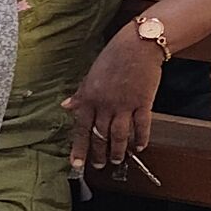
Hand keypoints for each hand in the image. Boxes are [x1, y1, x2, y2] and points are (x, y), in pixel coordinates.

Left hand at [65, 28, 164, 168]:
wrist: (138, 45)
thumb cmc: (114, 56)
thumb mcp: (91, 75)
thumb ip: (80, 93)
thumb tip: (67, 106)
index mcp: (89, 98)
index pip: (81, 129)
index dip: (79, 149)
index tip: (76, 164)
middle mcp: (105, 104)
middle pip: (100, 136)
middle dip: (99, 154)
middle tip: (99, 165)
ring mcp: (125, 105)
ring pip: (119, 135)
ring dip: (118, 150)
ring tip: (117, 160)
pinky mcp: (143, 102)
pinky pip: (141, 125)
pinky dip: (141, 138)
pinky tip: (140, 147)